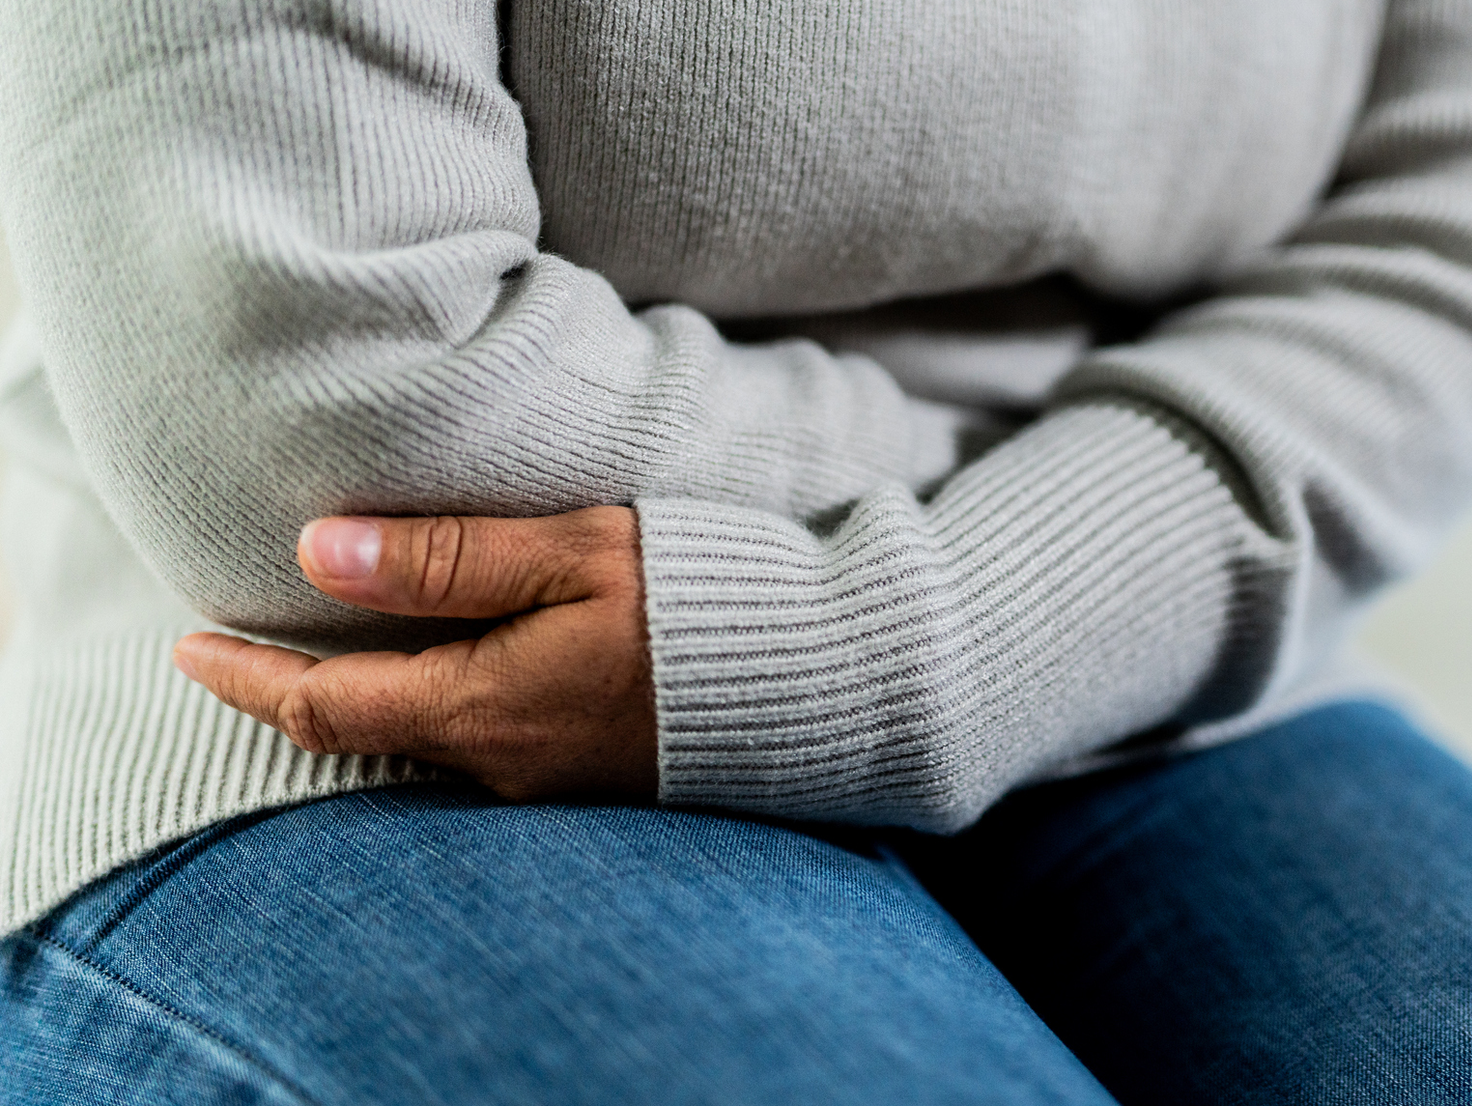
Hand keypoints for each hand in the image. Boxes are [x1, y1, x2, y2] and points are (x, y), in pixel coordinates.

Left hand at [173, 507, 656, 802]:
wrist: (826, 678)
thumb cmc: (702, 602)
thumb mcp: (573, 556)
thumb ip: (446, 558)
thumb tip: (317, 552)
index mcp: (482, 708)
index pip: (320, 704)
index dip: (243, 675)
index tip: (186, 641)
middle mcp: (501, 764)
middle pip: (361, 734)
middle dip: (291, 691)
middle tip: (237, 642)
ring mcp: (547, 779)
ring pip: (419, 742)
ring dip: (361, 697)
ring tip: (329, 644)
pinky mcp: (588, 774)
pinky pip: (478, 746)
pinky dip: (428, 706)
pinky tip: (436, 668)